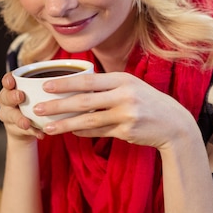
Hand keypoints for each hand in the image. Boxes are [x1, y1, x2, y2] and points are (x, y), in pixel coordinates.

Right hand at [0, 73, 44, 140]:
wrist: (24, 125)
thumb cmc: (32, 101)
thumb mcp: (36, 91)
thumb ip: (44, 86)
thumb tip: (64, 78)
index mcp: (11, 88)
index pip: (7, 81)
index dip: (8, 80)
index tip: (12, 81)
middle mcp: (6, 101)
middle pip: (6, 97)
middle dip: (12, 97)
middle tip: (20, 96)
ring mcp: (9, 116)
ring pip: (12, 116)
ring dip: (20, 119)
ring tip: (27, 123)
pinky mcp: (15, 129)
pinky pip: (24, 130)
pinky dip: (33, 132)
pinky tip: (40, 133)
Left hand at [33, 71, 195, 149]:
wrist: (174, 124)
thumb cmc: (148, 102)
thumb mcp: (131, 87)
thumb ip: (107, 87)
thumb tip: (76, 89)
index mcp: (122, 79)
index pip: (87, 81)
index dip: (65, 83)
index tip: (45, 86)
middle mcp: (124, 95)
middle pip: (84, 100)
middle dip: (58, 105)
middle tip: (38, 108)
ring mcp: (126, 114)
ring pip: (88, 120)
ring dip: (65, 124)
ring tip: (47, 127)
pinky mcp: (126, 131)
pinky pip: (98, 132)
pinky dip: (82, 133)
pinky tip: (70, 133)